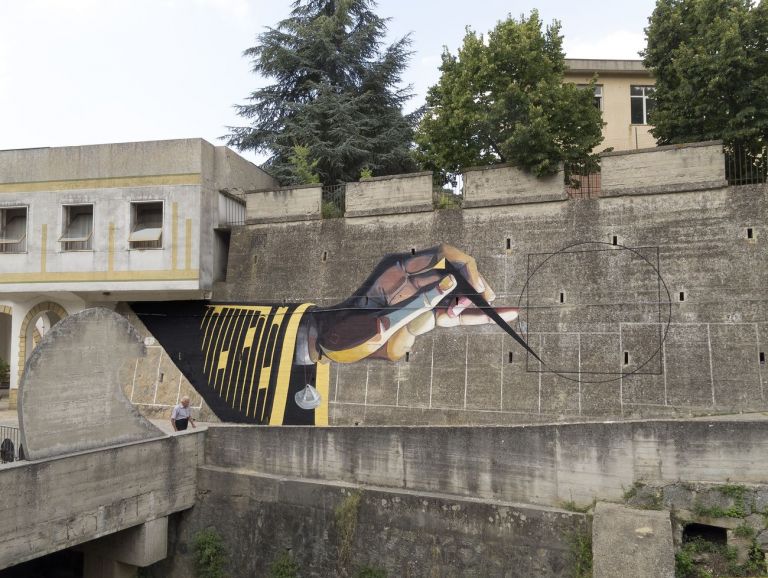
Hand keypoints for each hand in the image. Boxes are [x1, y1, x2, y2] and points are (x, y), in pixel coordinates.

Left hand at [307, 244, 517, 362]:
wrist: (330, 344)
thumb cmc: (347, 329)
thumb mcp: (381, 319)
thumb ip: (419, 304)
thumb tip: (453, 287)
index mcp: (399, 268)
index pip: (442, 255)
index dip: (464, 267)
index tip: (475, 286)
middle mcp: (411, 278)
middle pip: (453, 272)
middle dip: (474, 285)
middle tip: (488, 302)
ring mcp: (416, 296)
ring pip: (455, 295)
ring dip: (477, 304)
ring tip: (505, 313)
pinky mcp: (419, 315)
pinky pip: (448, 314)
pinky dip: (469, 318)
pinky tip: (493, 319)